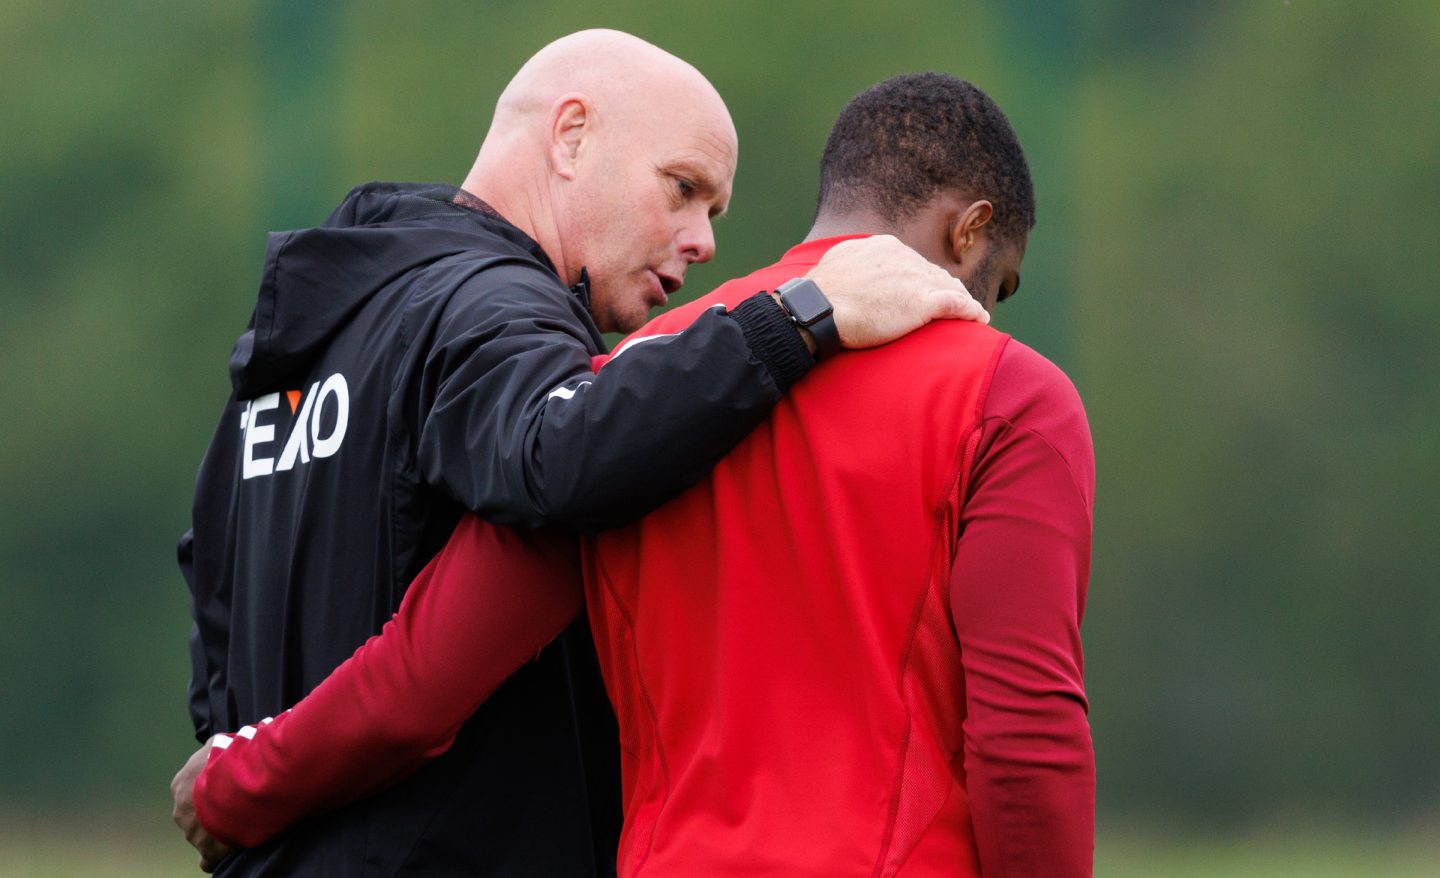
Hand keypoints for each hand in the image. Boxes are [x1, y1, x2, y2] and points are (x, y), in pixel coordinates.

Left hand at [171, 737, 236, 872]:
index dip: (209, 789)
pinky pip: (208, 860)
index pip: (189, 790)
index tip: (227, 786)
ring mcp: (192, 833)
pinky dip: (218, 856)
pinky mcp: (207, 851)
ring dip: (219, 830)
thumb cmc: (229, 760)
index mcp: (181, 784)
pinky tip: (232, 848)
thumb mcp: (218, 743)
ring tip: (242, 821)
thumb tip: (217, 746)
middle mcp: (180, 810)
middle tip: (237, 804)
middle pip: (195, 814)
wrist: (238, 785)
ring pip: (202, 835)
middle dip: (212, 812)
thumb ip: (212, 749)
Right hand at [803, 234, 987, 348]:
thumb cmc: (822, 292)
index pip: (913, 262)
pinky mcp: (924, 303)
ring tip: (968, 313)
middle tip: (950, 303)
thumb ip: (854, 261)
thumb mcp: (839, 262)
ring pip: (949, 286)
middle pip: (934, 273)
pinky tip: (979, 318)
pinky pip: (958, 305)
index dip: (920, 278)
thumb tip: (853, 266)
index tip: (920, 291)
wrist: (819, 308)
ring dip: (959, 299)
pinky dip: (971, 312)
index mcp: (886, 247)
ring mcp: (917, 279)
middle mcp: (906, 258)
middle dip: (942, 288)